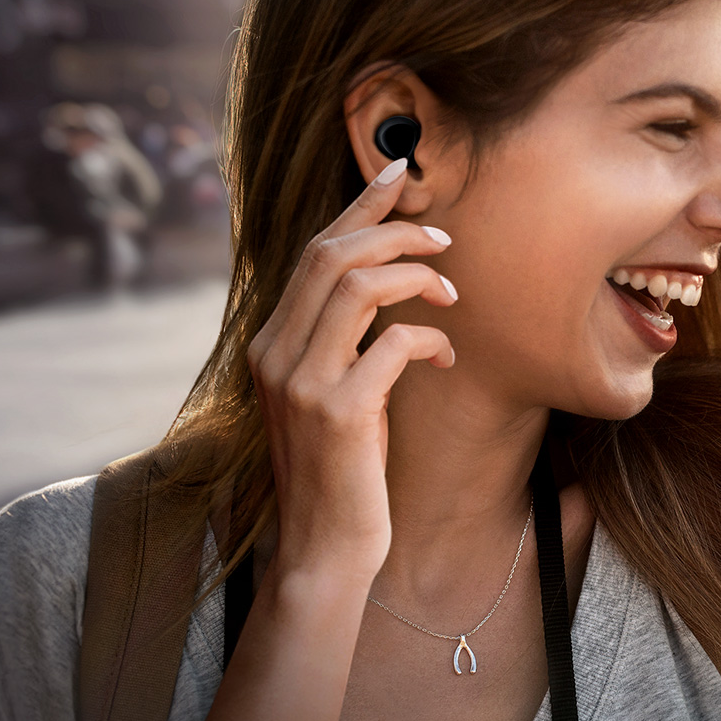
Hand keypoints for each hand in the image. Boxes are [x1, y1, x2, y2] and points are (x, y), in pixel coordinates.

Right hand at [246, 159, 457, 578]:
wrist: (324, 549)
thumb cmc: (342, 473)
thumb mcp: (334, 396)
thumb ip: (343, 344)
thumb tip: (387, 287)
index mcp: (270, 344)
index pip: (313, 250)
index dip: (359, 205)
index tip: (400, 171)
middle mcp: (275, 354)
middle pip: (331, 253)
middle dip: (394, 229)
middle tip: (444, 235)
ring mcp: (302, 382)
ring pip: (356, 284)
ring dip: (415, 275)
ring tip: (450, 293)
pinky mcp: (339, 412)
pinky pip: (392, 343)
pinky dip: (429, 337)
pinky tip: (447, 355)